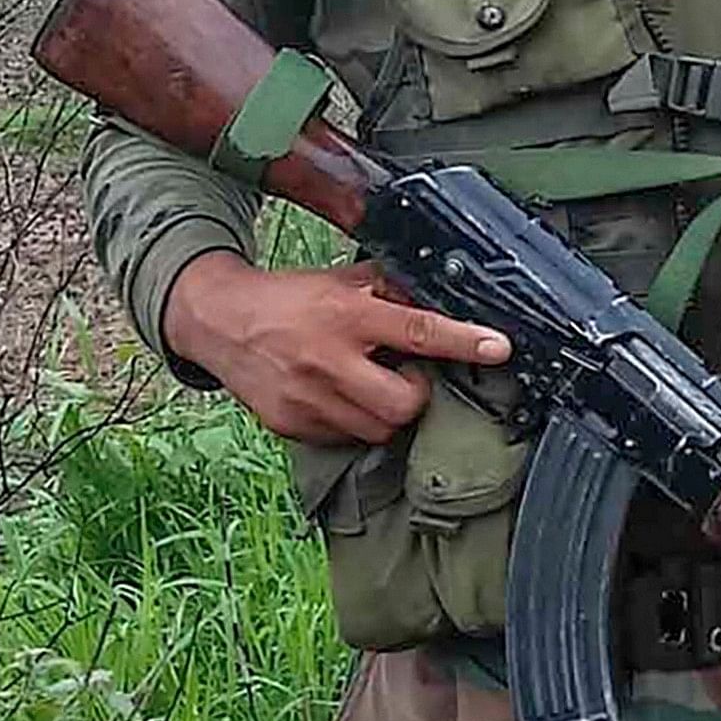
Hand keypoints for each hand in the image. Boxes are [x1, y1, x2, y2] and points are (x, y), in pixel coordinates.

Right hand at [162, 250, 508, 445]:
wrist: (221, 321)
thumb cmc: (292, 300)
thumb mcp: (343, 282)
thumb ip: (391, 292)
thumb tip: (445, 302)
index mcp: (348, 315)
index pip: (419, 331)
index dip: (464, 341)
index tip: (499, 347)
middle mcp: (328, 359)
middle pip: (404, 403)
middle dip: (416, 394)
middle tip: (404, 375)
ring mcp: (308, 399)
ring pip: (379, 429)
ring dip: (387, 412)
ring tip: (369, 384)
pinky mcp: (291, 425)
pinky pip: (346, 438)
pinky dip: (354, 423)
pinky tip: (340, 397)